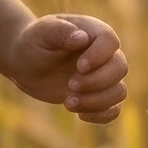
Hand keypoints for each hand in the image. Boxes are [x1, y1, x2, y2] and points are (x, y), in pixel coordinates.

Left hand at [7, 12, 127, 121]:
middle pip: (120, 68)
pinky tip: (80, 114)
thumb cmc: (35, 43)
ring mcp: (104, 76)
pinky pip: (113, 110)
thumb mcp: (41, 32)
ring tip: (68, 102)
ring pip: (119, 92)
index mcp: (94, 33)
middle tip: (70, 85)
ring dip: (97, 101)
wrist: (27, 64)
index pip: (110, 41)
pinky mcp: (99, 96)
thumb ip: (60, 31)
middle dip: (96, 81)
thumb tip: (82, 38)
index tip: (79, 67)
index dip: (99, 56)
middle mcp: (105, 54)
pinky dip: (101, 115)